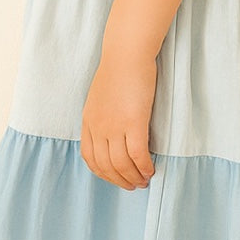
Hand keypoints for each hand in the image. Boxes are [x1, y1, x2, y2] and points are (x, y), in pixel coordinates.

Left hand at [80, 48, 157, 189]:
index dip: (103, 173)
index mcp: (88, 121)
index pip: (90, 158)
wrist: (127, 54)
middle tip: (134, 185)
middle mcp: (98, 127)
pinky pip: (138, 154)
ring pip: (122, 164)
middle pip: (106, 166)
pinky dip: (144, 166)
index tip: (115, 178)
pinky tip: (151, 169)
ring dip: (134, 177)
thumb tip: (112, 132)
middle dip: (120, 180)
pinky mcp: (133, 122)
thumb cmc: (118, 69)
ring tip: (144, 180)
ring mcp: (114, 126)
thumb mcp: (99, 96)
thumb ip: (102, 116)